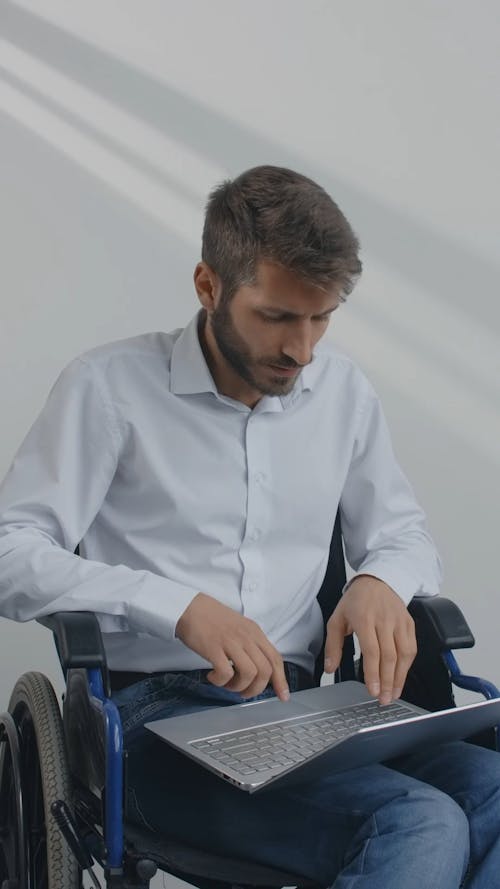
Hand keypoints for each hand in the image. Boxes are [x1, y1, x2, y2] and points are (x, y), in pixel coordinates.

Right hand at [175, 593, 289, 701]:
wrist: (190, 607)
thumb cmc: (213, 619)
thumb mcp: (240, 627)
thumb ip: (251, 644)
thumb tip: (258, 670)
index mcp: (255, 632)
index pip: (275, 659)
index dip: (281, 680)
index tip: (283, 696)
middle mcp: (246, 637)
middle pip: (265, 670)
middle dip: (256, 689)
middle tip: (243, 692)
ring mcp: (231, 642)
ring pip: (249, 674)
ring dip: (238, 687)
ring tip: (226, 684)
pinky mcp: (214, 648)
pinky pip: (225, 673)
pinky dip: (220, 681)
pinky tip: (212, 676)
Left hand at [324, 575, 416, 704]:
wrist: (377, 581)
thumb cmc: (356, 600)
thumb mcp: (337, 618)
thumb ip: (333, 644)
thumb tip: (330, 667)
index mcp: (364, 618)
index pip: (372, 651)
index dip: (373, 673)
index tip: (372, 690)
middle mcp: (384, 620)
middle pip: (390, 656)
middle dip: (387, 682)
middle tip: (383, 699)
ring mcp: (399, 622)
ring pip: (404, 654)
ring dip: (400, 678)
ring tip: (394, 694)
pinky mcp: (409, 624)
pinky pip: (412, 648)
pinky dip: (408, 666)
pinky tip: (401, 677)